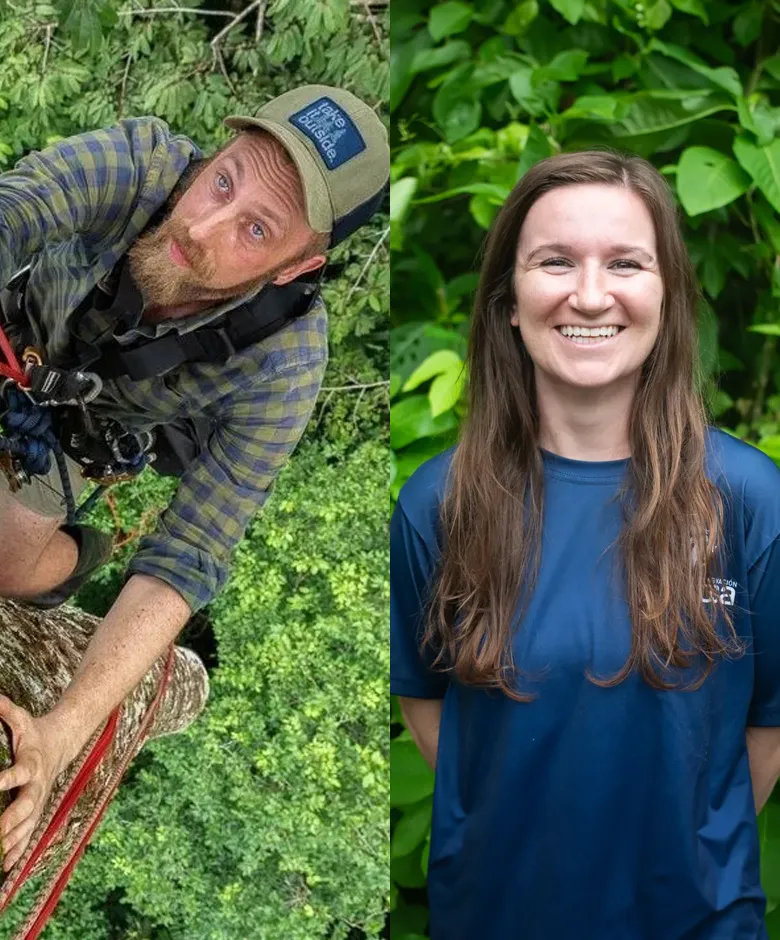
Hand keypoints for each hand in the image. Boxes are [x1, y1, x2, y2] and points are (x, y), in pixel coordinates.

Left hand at [0, 695, 68, 873]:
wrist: (60, 743)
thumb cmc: (33, 731)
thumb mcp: (20, 717)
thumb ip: (5, 709)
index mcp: (32, 762)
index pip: (19, 773)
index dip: (6, 780)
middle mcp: (37, 785)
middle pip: (26, 806)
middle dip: (10, 822)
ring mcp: (38, 800)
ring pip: (27, 826)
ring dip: (13, 841)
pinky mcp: (36, 811)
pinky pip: (27, 835)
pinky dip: (17, 851)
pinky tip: (6, 868)